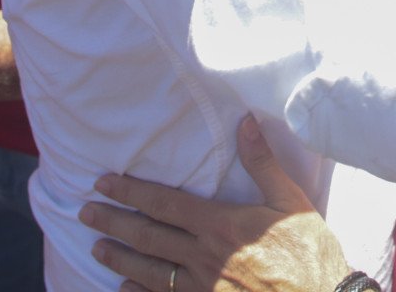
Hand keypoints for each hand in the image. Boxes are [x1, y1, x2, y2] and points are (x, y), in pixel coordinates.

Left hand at [82, 117, 351, 291]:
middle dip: (113, 222)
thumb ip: (263, 163)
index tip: (104, 182)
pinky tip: (124, 287)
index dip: (130, 191)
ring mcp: (202, 288)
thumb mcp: (291, 202)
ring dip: (119, 258)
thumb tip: (246, 121)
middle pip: (147, 237)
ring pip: (149, 271)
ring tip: (96, 248)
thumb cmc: (310, 253)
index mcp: (220, 224)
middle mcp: (204, 256)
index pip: (164, 203)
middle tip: (85, 213)